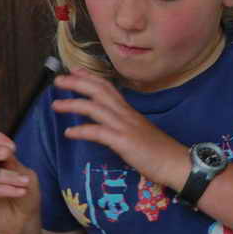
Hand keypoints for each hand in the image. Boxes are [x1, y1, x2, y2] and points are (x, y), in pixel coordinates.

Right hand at [0, 130, 41, 233]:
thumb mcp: (26, 176)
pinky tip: (21, 192)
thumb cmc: (25, 198)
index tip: (13, 147)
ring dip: (9, 176)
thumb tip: (6, 153)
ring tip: (24, 183)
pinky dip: (8, 189)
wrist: (23, 223)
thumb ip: (15, 164)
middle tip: (9, 153)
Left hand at [50, 70, 189, 188]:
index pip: (107, 87)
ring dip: (73, 104)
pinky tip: (69, 133)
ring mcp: (125, 126)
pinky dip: (82, 131)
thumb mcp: (139, 132)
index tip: (74, 71)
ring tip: (56, 104)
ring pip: (95, 107)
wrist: (176, 162)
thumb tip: (109, 125)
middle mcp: (125, 114)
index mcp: (129, 111)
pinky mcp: (124, 141)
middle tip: (58, 80)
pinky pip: (98, 132)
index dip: (90, 77)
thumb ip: (124, 125)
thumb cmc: (160, 151)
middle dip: (76, 83)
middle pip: (98, 91)